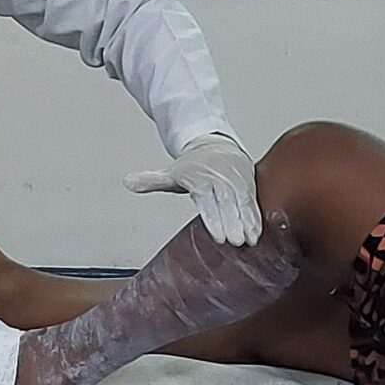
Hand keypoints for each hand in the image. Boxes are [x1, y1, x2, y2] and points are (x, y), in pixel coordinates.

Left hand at [124, 132, 261, 245]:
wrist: (215, 143)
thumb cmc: (193, 165)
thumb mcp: (171, 173)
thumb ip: (151, 180)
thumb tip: (128, 182)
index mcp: (199, 176)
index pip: (207, 198)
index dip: (213, 217)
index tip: (219, 236)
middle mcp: (218, 178)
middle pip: (227, 202)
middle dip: (232, 222)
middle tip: (236, 241)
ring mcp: (235, 179)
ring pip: (242, 201)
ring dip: (247, 222)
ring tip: (250, 240)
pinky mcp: (248, 182)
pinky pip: (252, 200)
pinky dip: (255, 217)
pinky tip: (256, 233)